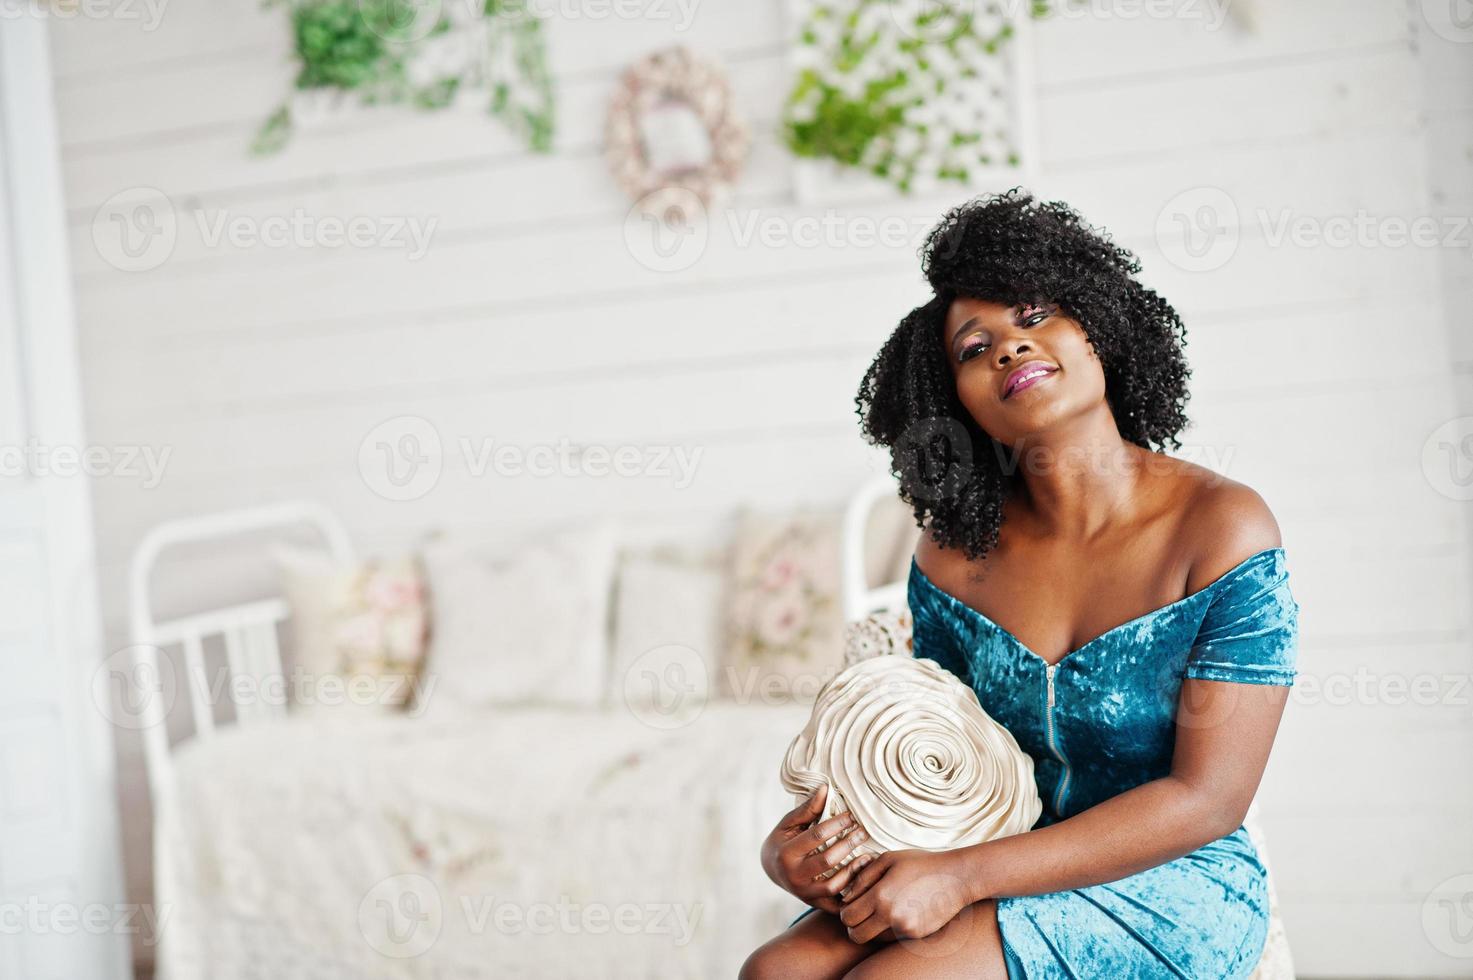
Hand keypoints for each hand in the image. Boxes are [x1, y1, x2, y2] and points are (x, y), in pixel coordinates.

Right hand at [760, 784, 878, 915]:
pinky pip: (836, 903)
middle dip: (849, 844)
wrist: (771, 871)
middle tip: (864, 832)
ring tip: (868, 856)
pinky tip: (862, 879)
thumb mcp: (789, 824)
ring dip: (854, 870)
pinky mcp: (813, 903)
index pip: (817, 836)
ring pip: (834, 885)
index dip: (837, 824)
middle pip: (828, 860)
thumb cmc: (783, 841)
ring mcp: (804, 893)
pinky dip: (851, 894)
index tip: (852, 815)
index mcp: (786, 853)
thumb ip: (808, 809)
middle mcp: (794, 875)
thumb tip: (826, 789)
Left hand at [836, 849, 972, 943]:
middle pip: (856, 935)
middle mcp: (891, 916)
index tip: (853, 903)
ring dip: (872, 929)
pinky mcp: (916, 935)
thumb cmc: (920, 863)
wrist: (956, 877)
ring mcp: (905, 929)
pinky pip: (892, 938)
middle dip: (854, 925)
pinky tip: (900, 911)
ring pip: (874, 939)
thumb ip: (863, 877)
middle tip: (862, 912)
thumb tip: (846, 896)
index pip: (847, 917)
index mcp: (881, 895)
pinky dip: (890, 929)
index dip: (845, 911)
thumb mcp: (888, 859)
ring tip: (882, 909)